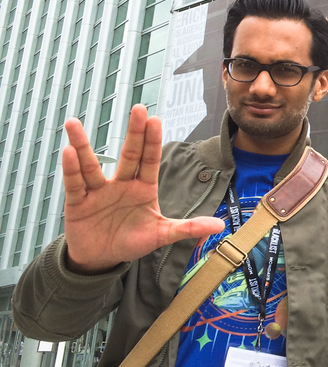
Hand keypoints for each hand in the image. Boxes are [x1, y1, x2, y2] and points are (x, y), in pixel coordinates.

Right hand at [62, 106, 224, 273]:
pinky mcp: (78, 203)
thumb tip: (220, 226)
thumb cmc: (133, 241)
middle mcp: (121, 184)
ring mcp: (98, 191)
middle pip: (128, 155)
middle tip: (139, 108)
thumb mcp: (161, 234)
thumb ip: (188, 228)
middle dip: (134, 133)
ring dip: (83, 144)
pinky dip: (71, 169)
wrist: (102, 258)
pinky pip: (75, 184)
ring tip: (74, 123)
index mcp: (143, 188)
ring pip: (91, 164)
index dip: (152, 141)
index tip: (155, 119)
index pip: (149, 160)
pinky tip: (68, 151)